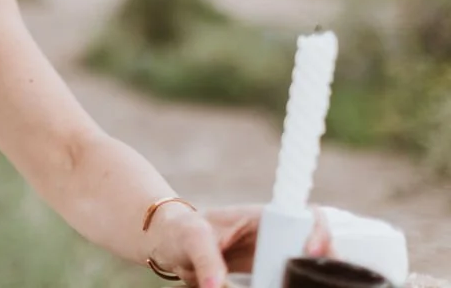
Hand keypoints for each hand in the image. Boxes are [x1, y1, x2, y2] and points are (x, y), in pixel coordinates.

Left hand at [147, 204, 333, 287]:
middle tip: (316, 282)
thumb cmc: (182, 231)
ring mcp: (275, 259)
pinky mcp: (268, 278)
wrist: (172, 245)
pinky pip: (288, 282)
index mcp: (265, 218)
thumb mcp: (192, 239)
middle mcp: (277, 238)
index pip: (307, 217)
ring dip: (309, 279)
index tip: (311, 252)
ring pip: (308, 269)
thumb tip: (218, 287)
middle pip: (318, 249)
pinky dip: (293, 284)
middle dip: (324, 266)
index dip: (318, 232)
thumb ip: (206, 259)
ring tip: (301, 286)